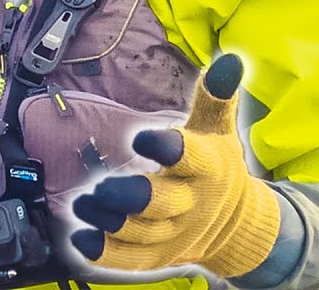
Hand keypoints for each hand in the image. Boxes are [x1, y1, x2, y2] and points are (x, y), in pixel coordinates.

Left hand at [70, 54, 280, 278]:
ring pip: (141, 234)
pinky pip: (133, 260)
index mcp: (207, 167)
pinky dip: (106, 253)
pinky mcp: (160, 254)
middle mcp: (191, 203)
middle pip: (161, 205)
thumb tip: (230, 59)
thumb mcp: (218, 129)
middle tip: (104, 186)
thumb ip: (216, 96)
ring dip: (109, 221)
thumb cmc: (216, 165)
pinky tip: (81, 239)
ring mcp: (175, 233)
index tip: (141, 137)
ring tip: (84, 203)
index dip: (167, 147)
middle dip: (131, 198)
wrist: (237, 223)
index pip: (189, 157)